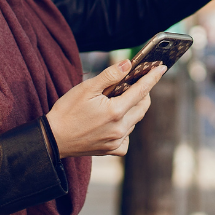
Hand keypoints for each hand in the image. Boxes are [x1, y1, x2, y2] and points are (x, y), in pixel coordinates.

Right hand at [45, 60, 166, 157]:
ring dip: (133, 109)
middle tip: (136, 83)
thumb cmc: (67, 111)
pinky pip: (127, 138)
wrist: (53, 139)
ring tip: (118, 101)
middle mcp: (120, 129)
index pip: (141, 90)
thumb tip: (128, 64)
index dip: (153, 78)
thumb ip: (109, 75)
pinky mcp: (111, 150)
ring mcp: (116, 141)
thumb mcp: (86, 88)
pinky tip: (113, 123)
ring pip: (135, 121)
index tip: (162, 68)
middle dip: (143, 93)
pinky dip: (125, 128)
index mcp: (115, 111)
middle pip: (142, 107)